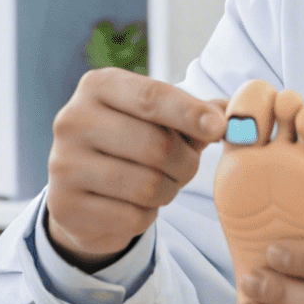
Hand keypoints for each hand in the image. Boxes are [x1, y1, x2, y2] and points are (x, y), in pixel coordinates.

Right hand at [45, 69, 226, 268]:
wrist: (82, 190)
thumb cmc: (130, 144)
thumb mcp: (158, 119)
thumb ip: (198, 112)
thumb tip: (239, 116)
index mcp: (97, 87)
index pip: (151, 97)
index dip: (190, 113)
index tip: (219, 128)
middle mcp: (73, 120)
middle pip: (156, 145)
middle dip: (186, 163)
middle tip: (187, 167)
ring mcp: (64, 164)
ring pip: (147, 185)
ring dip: (168, 190)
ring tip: (161, 185)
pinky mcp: (65, 206)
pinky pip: (132, 217)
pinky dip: (147, 216)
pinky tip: (134, 205)